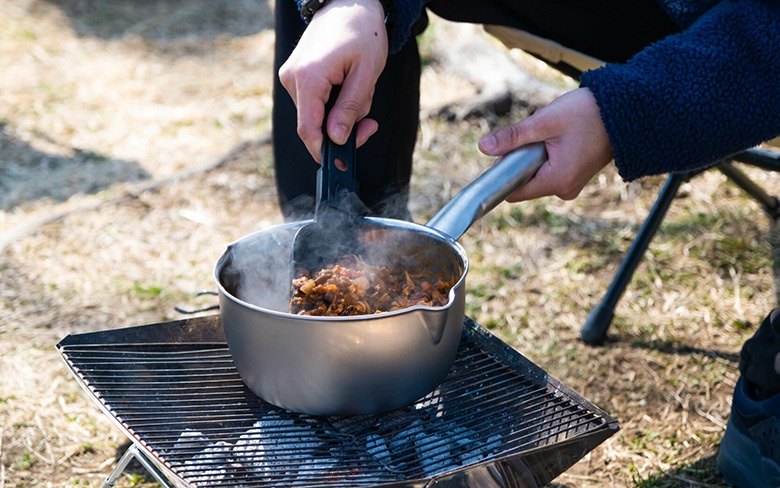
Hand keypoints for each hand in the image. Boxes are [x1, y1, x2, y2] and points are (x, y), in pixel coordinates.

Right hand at [278, 0, 387, 160]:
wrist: (348, 3)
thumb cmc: (362, 32)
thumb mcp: (366, 73)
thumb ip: (351, 108)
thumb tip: (337, 139)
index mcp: (309, 77)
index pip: (308, 130)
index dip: (325, 152)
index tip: (342, 164)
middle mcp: (292, 78)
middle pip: (313, 125)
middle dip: (342, 129)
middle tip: (370, 124)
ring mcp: (291, 77)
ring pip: (315, 116)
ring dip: (340, 114)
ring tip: (360, 91)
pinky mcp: (295, 77)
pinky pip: (313, 103)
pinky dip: (333, 104)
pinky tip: (347, 87)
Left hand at [478, 88, 613, 201]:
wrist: (627, 109)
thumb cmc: (588, 113)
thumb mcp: (545, 121)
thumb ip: (514, 136)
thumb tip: (484, 147)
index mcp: (557, 181)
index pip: (513, 191)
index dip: (503, 172)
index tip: (506, 151)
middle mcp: (564, 190)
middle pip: (524, 182)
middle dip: (522, 158)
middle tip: (538, 135)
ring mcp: (571, 184)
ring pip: (536, 173)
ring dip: (535, 154)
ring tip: (554, 134)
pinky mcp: (575, 176)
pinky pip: (549, 169)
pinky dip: (547, 154)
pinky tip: (561, 137)